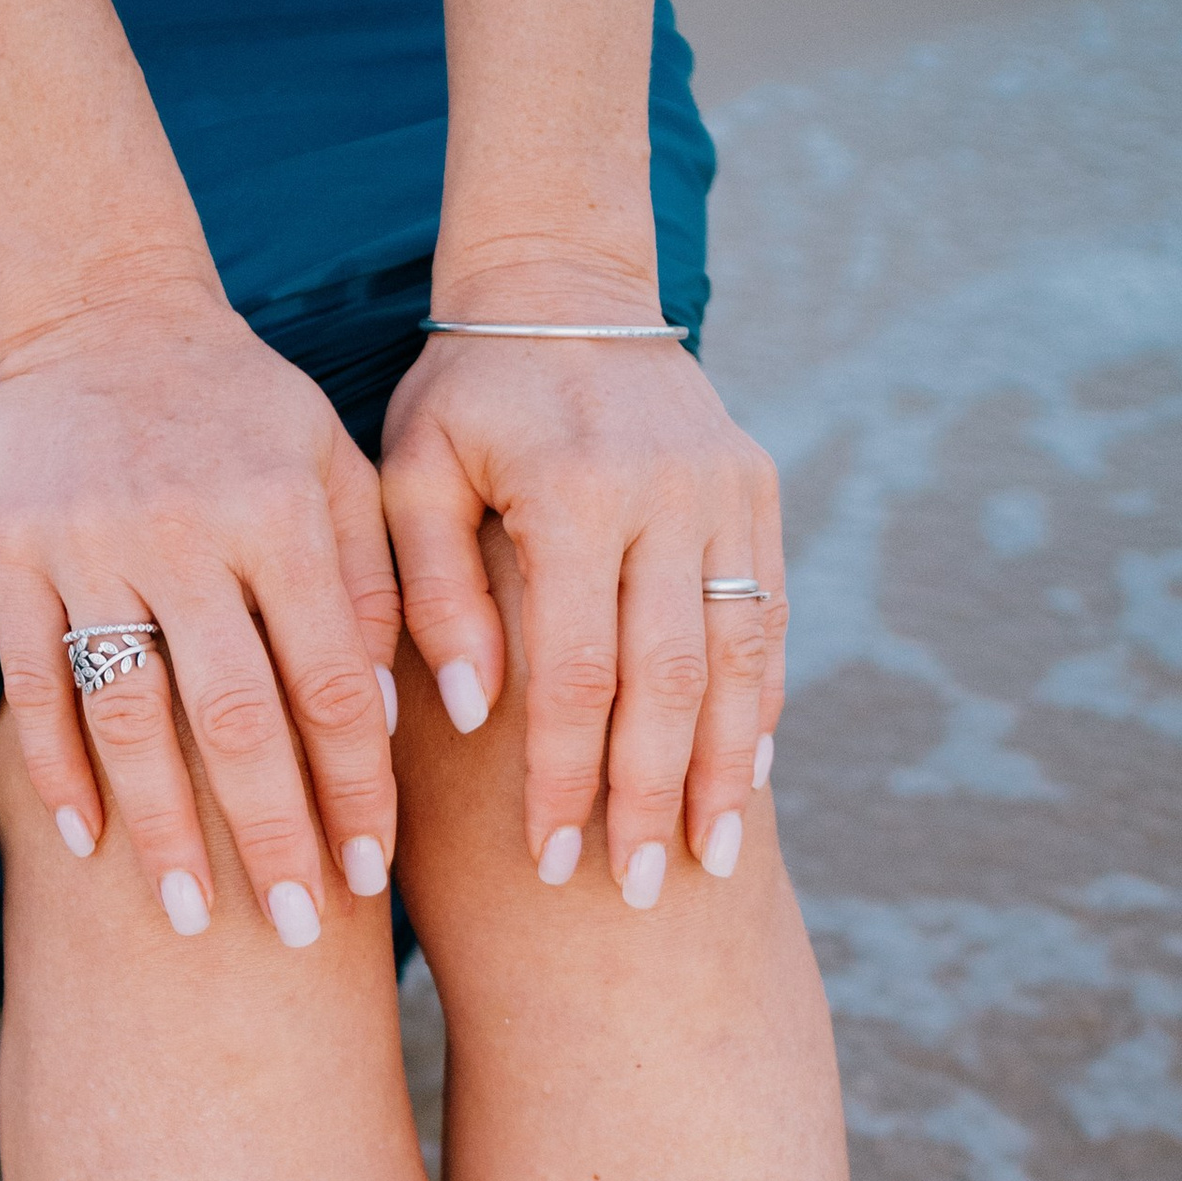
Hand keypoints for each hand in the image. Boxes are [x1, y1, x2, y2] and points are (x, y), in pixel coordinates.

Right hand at [0, 280, 403, 943]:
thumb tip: (394, 731)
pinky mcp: (13, 552)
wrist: (108, 311)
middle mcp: (188, 532)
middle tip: (296, 933)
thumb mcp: (335, 468)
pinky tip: (83, 842)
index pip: (333, 683)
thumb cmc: (247, 409)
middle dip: (272, 835)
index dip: (354, 790)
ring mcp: (91, 544)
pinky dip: (57, 765)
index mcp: (284, 511)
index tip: (369, 880)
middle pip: (236, 718)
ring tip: (188, 918)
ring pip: (130, 715)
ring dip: (162, 827)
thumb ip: (373, 585)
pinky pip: (33, 681)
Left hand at [378, 297, 788, 907]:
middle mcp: (664, 493)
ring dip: (726, 768)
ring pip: (737, 657)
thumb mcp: (413, 475)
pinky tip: (747, 776)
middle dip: (650, 796)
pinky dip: (759, 701)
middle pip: (666, 681)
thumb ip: (431, 592)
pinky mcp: (758, 490)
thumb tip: (470, 714)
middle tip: (637, 893)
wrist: (564, 288)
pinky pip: (768, 615)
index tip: (549, 862)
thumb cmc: (463, 399)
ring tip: (710, 860)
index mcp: (571, 493)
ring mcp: (726, 491)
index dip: (566, 778)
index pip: (574, 673)